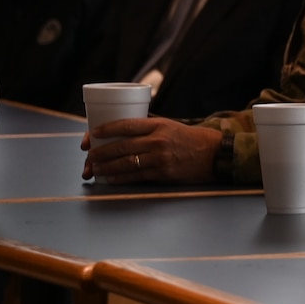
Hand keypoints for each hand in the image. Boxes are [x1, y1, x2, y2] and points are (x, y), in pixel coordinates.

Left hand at [81, 119, 223, 184]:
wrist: (215, 154)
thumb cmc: (192, 139)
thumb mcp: (171, 126)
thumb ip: (150, 128)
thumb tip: (123, 131)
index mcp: (159, 125)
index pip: (127, 125)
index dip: (107, 129)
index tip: (94, 133)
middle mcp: (158, 140)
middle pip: (122, 146)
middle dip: (101, 152)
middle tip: (89, 155)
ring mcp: (160, 158)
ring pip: (125, 163)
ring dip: (107, 167)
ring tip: (95, 169)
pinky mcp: (163, 173)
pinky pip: (136, 176)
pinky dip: (120, 178)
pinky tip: (111, 179)